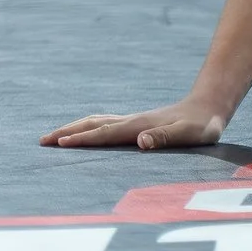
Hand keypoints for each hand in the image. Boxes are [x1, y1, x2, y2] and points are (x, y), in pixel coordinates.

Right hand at [42, 97, 228, 150]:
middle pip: (92, 124)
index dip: (82, 139)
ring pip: (96, 122)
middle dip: (67, 132)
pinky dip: (87, 128)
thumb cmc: (202, 125)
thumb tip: (141, 142)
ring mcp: (133, 120)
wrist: (209, 106)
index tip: (60, 143)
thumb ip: (165, 137)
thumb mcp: (189, 134)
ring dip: (73, 128)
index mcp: (139, 126)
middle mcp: (132, 121)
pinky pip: (105, 124)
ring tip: (53, 137)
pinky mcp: (137, 123)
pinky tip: (84, 133)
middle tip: (42, 140)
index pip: (105, 134)